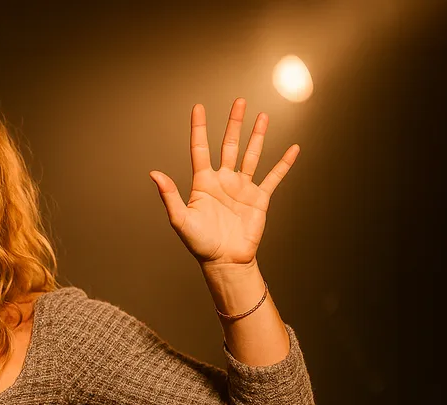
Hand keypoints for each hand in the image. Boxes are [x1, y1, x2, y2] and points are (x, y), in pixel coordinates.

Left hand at [149, 98, 298, 267]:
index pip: (200, 149)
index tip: (198, 108)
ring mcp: (242, 188)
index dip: (199, 128)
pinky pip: (274, 177)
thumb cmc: (200, 243)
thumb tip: (154, 174)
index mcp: (203, 183)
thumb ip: (169, 196)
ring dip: (258, 136)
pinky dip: (284, 163)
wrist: (225, 261)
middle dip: (234, 123)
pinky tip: (293, 149)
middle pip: (229, 145)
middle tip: (240, 101)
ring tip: (263, 116)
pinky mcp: (259, 198)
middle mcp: (224, 181)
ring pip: (251, 155)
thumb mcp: (181, 219)